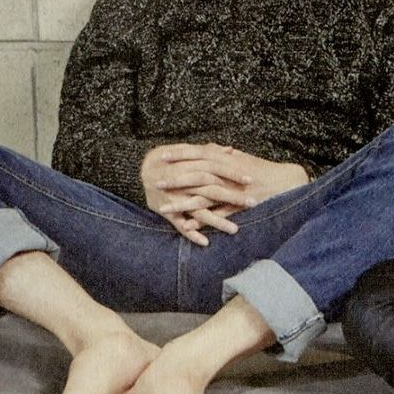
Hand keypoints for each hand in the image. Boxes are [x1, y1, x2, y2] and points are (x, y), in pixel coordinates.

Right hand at [141, 143, 257, 245]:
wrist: (140, 170)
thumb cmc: (169, 160)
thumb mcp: (187, 151)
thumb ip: (209, 152)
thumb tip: (231, 150)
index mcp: (190, 166)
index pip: (216, 169)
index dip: (233, 174)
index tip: (251, 180)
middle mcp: (184, 182)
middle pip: (212, 190)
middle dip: (232, 197)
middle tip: (252, 203)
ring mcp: (175, 198)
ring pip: (199, 210)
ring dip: (217, 221)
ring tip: (235, 229)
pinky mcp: (167, 211)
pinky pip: (180, 224)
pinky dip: (191, 233)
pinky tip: (206, 243)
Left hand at [141, 144, 308, 245]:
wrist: (285, 182)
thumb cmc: (263, 170)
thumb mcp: (242, 159)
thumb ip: (225, 154)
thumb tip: (212, 147)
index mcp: (225, 159)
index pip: (197, 153)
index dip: (179, 154)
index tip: (162, 156)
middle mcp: (226, 173)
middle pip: (194, 175)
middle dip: (173, 178)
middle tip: (155, 181)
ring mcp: (231, 190)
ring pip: (201, 197)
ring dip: (181, 203)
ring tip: (163, 209)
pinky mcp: (237, 206)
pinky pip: (216, 215)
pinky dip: (202, 222)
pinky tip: (186, 228)